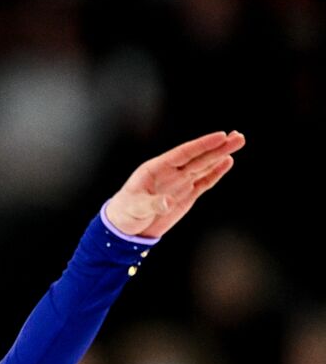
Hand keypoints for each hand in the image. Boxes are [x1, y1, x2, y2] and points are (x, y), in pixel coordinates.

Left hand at [104, 130, 245, 237]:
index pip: (183, 153)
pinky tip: (227, 161)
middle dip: (218, 147)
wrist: (125, 227)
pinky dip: (216, 172)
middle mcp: (171, 172)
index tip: (220, 136)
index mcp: (156, 169)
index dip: (202, 145)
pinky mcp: (186, 194)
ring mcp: (180, 182)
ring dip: (221, 155)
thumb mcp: (135, 208)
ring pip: (204, 166)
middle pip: (198, 157)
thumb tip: (168, 201)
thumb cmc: (125, 212)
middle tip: (238, 137)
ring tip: (238, 141)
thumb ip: (152, 204)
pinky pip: (204, 181)